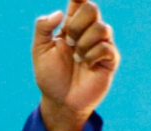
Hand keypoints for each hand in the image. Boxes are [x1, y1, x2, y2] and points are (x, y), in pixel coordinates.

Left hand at [33, 0, 119, 130]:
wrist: (60, 101)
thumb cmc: (50, 76)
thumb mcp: (39, 51)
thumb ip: (42, 29)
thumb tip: (59, 12)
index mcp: (71, 26)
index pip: (79, 3)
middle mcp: (88, 32)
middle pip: (92, 8)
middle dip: (78, 23)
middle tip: (69, 41)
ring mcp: (101, 44)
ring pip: (101, 27)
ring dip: (83, 44)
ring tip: (76, 58)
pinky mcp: (110, 59)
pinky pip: (105, 47)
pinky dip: (91, 56)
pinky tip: (86, 65)